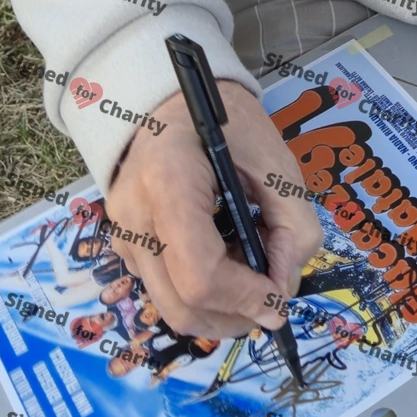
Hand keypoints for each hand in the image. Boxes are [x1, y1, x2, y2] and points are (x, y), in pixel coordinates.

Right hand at [103, 81, 322, 338]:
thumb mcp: (276, 161)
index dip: (244, 297)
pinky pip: (163, 290)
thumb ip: (293, 225)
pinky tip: (227, 264)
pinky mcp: (124, 244)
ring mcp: (123, 233)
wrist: (175, 101)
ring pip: (169, 307)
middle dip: (235, 315)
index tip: (279, 297)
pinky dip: (202, 295)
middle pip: (180, 304)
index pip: (199, 272)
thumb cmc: (228, 123)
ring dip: (219, 310)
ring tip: (251, 274)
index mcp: (169, 181)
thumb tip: (284, 288)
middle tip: (272, 299)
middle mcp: (133, 214)